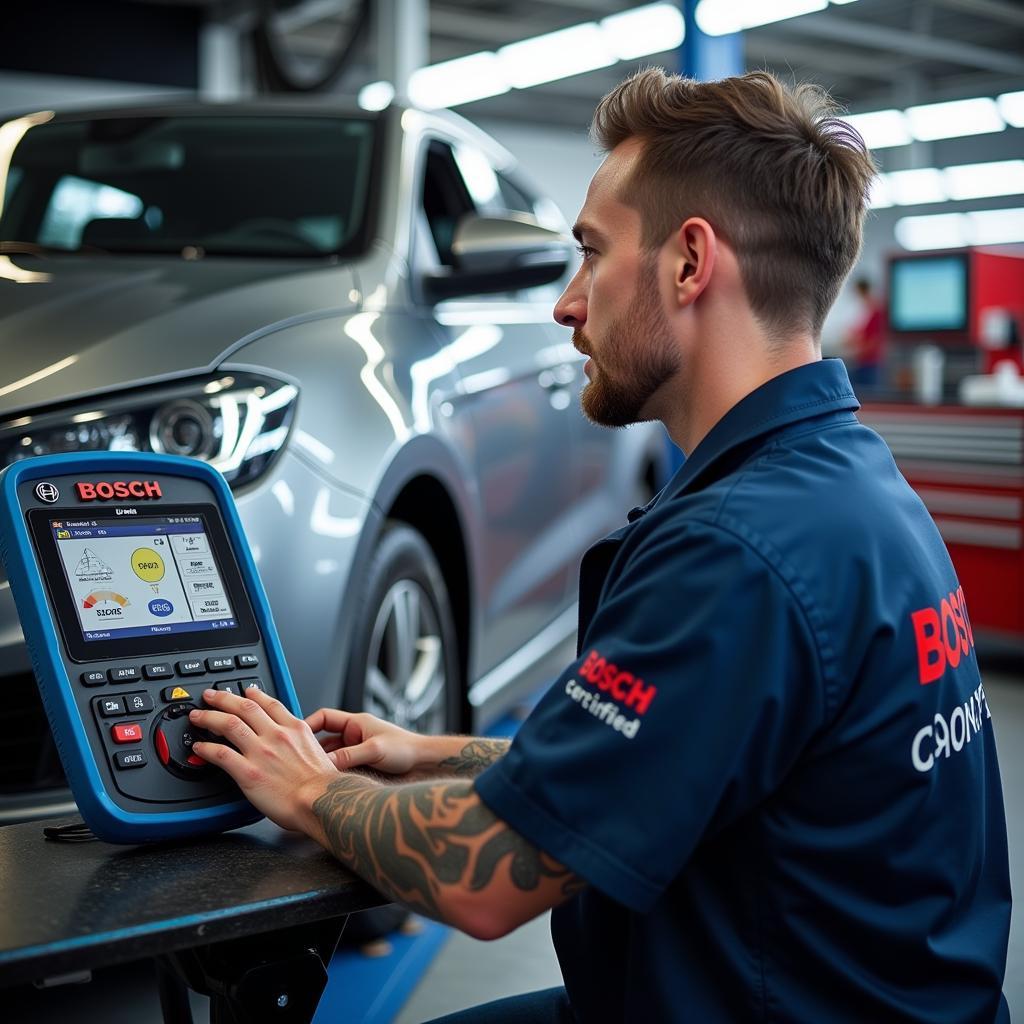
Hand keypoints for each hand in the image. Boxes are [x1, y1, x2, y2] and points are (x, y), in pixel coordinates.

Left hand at [189, 687, 337, 837]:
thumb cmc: (322, 786)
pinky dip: (206, 748)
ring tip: (198, 716)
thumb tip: (295, 747)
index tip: (246, 692)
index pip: (270, 703)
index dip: (254, 694)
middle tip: (211, 695)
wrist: (321, 801)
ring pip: (229, 724)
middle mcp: (276, 735)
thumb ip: (301, 744)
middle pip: (245, 707)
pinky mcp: (248, 772)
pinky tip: (199, 747)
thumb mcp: (318, 751)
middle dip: (224, 698)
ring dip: (209, 717)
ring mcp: (261, 752)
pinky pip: (220, 754)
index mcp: (295, 729)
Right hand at [304, 707, 423, 774]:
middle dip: (311, 753)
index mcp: (356, 724)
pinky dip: (333, 779)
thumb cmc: (407, 749)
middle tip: (299, 764)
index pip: (324, 718)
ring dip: (323, 769)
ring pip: (330, 761)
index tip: (295, 736)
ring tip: (314, 779)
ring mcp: (356, 755)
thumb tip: (324, 763)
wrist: (425, 767)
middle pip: (323, 743)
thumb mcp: (375, 749)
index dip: (308, 725)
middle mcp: (354, 738)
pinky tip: (329, 788)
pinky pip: (340, 774)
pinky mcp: (360, 771)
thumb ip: (349, 756)